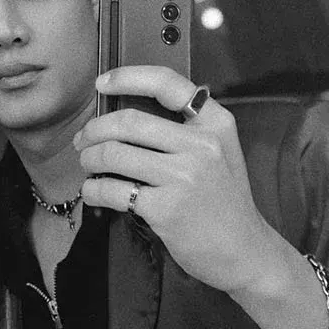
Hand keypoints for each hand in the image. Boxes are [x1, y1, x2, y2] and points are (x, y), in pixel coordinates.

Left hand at [74, 65, 283, 294]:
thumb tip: (128, 119)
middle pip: (129, 121)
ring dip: (90, 159)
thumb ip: (187, 130)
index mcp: (216, 124)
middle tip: (83, 141)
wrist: (245, 252)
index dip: (127, 77)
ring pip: (114, 153)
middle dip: (94, 129)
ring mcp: (183, 177)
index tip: (101, 83)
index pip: (167, 84)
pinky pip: (112, 189)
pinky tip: (94, 192)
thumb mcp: (220, 153)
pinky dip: (93, 190)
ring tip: (88, 166)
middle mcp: (201, 145)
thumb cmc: (225, 203)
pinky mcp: (166, 209)